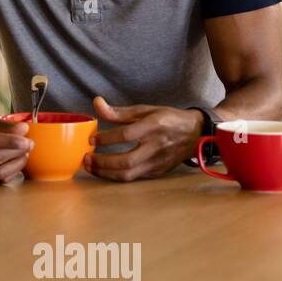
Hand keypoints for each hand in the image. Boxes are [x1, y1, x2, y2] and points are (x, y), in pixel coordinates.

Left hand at [84, 96, 203, 181]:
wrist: (195, 133)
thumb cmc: (167, 119)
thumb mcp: (145, 110)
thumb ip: (119, 111)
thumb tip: (96, 103)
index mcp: (154, 126)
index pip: (127, 135)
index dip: (107, 139)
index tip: (92, 140)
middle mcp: (157, 146)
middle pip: (127, 160)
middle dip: (103, 162)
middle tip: (86, 158)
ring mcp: (158, 161)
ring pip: (129, 174)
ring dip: (105, 173)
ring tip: (90, 166)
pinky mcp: (157, 171)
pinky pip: (133, 177)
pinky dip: (115, 176)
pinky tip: (103, 170)